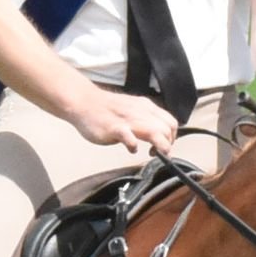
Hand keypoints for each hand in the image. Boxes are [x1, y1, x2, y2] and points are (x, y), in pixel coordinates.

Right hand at [64, 88, 182, 154]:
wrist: (84, 101)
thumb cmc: (106, 109)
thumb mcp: (132, 109)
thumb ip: (144, 119)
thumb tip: (155, 135)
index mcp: (146, 107)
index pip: (171, 122)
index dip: (171, 137)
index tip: (163, 147)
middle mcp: (141, 112)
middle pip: (167, 128)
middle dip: (167, 144)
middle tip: (158, 154)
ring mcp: (128, 119)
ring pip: (154, 131)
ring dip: (160, 146)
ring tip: (153, 154)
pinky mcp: (114, 128)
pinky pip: (129, 137)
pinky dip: (134, 145)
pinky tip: (131, 149)